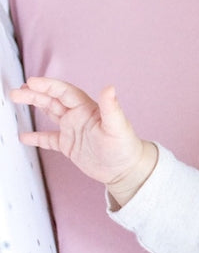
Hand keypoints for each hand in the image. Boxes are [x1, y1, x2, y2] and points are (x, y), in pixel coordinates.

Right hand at [11, 76, 156, 205]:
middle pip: (53, 100)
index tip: (31, 82)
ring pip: (50, 114)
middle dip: (35, 94)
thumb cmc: (126, 147)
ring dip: (34, 106)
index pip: (64, 92)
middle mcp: (79, 117)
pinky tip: (24, 136)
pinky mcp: (69, 146)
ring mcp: (73, 131)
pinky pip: (49, 139)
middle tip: (16, 92)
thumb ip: (111, 107)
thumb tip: (109, 87)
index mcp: (88, 109)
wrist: (126, 170)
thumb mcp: (117, 127)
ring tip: (16, 99)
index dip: (48, 86)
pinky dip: (37, 137)